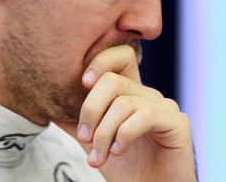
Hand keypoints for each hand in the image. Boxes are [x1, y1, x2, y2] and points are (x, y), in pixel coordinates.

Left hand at [55, 45, 196, 181]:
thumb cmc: (127, 169)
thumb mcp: (94, 142)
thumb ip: (77, 122)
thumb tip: (48, 105)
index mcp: (131, 93)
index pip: (120, 56)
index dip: (100, 61)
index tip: (81, 85)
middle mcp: (149, 95)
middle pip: (113, 80)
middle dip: (90, 110)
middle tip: (84, 138)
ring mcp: (165, 107)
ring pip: (123, 103)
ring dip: (103, 134)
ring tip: (99, 157)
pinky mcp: (177, 123)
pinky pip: (144, 117)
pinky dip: (124, 136)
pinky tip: (119, 152)